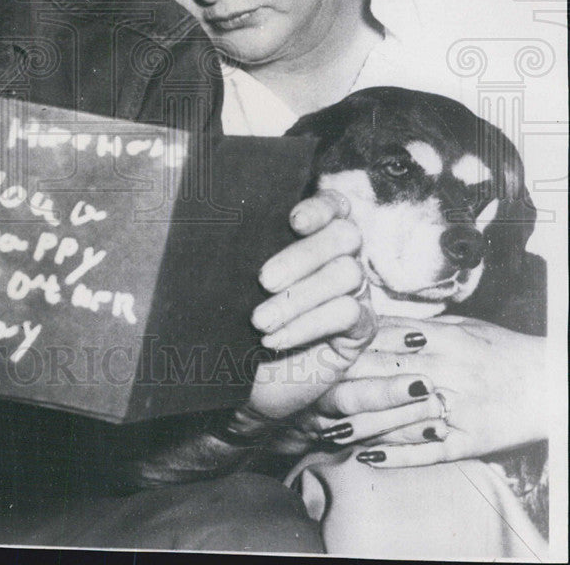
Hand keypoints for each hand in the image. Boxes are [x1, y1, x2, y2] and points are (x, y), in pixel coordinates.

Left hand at [246, 190, 376, 418]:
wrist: (247, 380)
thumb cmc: (239, 322)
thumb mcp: (237, 284)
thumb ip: (245, 254)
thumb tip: (225, 232)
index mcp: (314, 236)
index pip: (334, 206)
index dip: (320, 207)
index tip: (293, 222)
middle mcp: (342, 257)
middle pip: (343, 236)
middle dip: (302, 255)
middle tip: (263, 281)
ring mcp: (356, 292)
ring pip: (347, 273)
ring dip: (299, 296)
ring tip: (259, 320)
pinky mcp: (360, 329)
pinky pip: (348, 314)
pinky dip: (308, 325)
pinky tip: (274, 339)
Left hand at [333, 316, 546, 466]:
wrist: (552, 383)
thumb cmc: (502, 349)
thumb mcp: (461, 326)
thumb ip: (416, 325)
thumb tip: (373, 319)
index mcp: (443, 339)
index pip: (384, 341)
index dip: (346, 347)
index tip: (316, 349)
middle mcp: (447, 373)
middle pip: (383, 377)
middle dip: (343, 385)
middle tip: (306, 391)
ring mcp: (458, 410)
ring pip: (399, 419)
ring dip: (359, 426)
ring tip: (324, 429)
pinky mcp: (469, 441)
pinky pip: (428, 451)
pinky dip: (397, 455)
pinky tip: (367, 457)